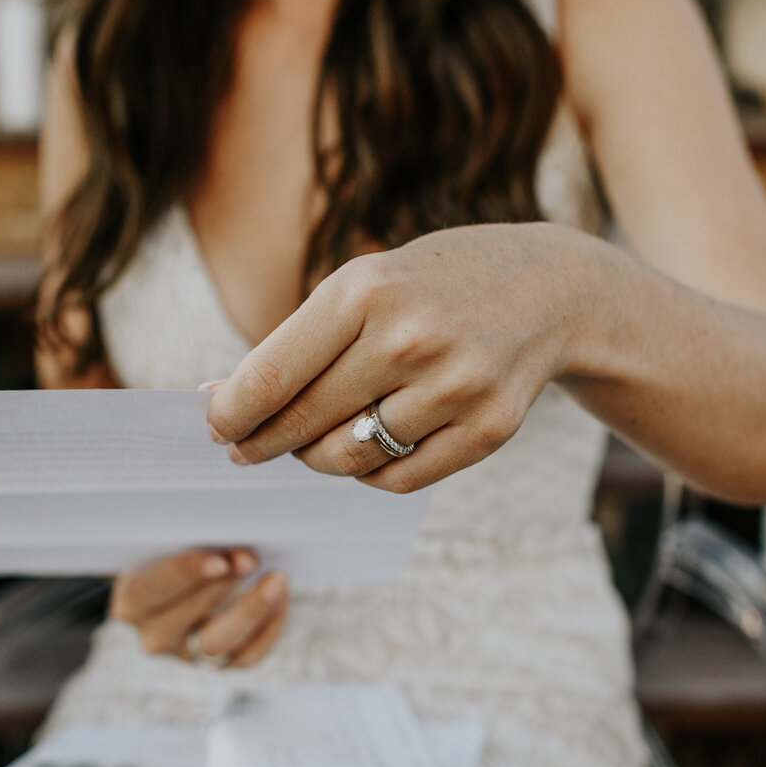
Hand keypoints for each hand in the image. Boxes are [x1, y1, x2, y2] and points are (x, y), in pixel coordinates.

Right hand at [109, 548, 288, 666]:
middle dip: (223, 585)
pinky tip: (280, 596)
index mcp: (132, 600)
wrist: (178, 583)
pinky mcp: (217, 664)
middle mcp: (153, 635)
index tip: (218, 560)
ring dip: (252, 609)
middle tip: (250, 558)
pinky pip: (248, 655)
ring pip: (220, 643)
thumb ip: (184, 535)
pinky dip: (269, 626)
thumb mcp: (167, 541)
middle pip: (188, 617)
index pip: (152, 589)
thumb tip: (223, 528)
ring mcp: (186, 655)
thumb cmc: (173, 550)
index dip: (185, 574)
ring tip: (276, 579)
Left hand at [206, 223, 591, 492]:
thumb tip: (219, 402)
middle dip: (264, 443)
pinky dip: (370, 474)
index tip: (215, 428)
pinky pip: (399, 480)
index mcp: (366, 289)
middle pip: (305, 422)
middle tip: (247, 449)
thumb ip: (299, 343)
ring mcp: (455, 386)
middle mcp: (410, 337)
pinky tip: (369, 447)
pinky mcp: (489, 428)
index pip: (272, 375)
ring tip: (314, 442)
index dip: (233, 413)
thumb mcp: (366, 286)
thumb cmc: (432, 288)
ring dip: (318, 459)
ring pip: (350, 459)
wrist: (550, 290)